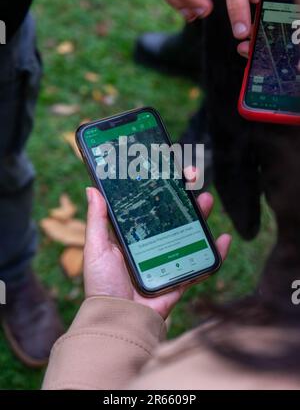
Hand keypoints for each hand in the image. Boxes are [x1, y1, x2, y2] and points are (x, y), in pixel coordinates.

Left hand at [84, 172, 230, 319]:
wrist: (119, 319)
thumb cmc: (102, 285)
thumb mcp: (96, 247)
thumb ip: (97, 220)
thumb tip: (91, 189)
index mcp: (132, 236)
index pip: (148, 207)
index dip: (159, 190)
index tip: (167, 172)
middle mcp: (151, 245)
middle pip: (172, 217)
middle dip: (183, 198)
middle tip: (191, 180)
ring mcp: (168, 260)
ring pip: (189, 234)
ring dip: (201, 217)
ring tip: (206, 200)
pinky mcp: (180, 278)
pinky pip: (200, 264)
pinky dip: (214, 253)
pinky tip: (222, 239)